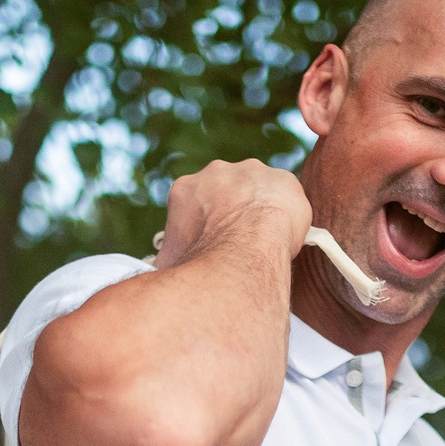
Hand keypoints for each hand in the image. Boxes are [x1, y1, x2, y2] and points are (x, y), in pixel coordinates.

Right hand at [157, 160, 311, 270]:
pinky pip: (286, 199)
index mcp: (186, 189)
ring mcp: (252, 172)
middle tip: (241, 245)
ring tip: (264, 244)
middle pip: (227, 194)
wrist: (242, 253)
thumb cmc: (202, 260)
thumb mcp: (170, 263)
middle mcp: (217, 172)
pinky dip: (286, 217)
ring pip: (257, 193)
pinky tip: (284, 239)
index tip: (214, 246)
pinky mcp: (283, 180)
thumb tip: (158, 273)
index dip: (205, 228)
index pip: (195, 205)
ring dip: (260, 213)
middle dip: (233, 216)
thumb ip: (168, 259)